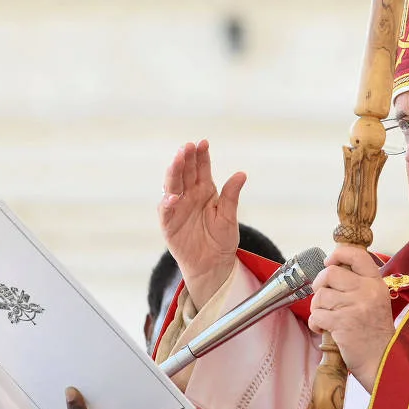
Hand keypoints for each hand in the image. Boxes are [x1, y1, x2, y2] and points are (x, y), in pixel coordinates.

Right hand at [158, 140, 246, 306]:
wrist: (213, 265)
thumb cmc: (221, 241)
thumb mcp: (229, 217)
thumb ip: (232, 196)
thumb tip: (242, 174)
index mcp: (204, 191)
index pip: (201, 168)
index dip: (201, 155)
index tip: (203, 143)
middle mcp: (189, 195)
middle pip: (184, 172)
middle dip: (185, 158)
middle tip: (187, 147)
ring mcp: (177, 208)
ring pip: (173, 186)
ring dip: (174, 172)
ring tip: (178, 160)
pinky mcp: (169, 223)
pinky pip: (166, 210)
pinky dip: (168, 202)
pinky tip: (173, 195)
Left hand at [307, 245, 394, 391]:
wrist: (382, 362)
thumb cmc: (374, 332)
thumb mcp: (375, 301)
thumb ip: (358, 285)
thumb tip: (331, 267)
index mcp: (376, 284)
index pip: (357, 255)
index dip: (338, 254)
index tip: (329, 261)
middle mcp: (367, 291)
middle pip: (330, 273)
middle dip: (320, 284)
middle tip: (324, 298)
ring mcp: (355, 307)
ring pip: (321, 295)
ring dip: (317, 307)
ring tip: (327, 317)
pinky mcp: (342, 323)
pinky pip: (316, 314)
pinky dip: (315, 323)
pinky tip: (324, 329)